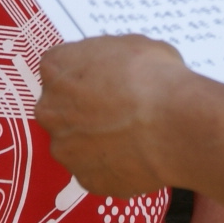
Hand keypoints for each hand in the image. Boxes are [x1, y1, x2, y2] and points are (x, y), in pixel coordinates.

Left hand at [36, 36, 190, 198]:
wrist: (173, 125)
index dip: (83, 72)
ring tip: (129, 135)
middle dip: (82, 108)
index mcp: (57, 67)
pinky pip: (96, 169)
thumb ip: (108, 57)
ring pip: (75, 143)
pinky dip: (111, 164)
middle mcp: (51, 109)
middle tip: (114, 108)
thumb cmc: (153, 78)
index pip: (58, 66)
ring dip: (95, 139)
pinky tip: (135, 154)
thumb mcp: (131, 44)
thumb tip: (115, 66)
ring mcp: (65, 148)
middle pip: (60, 108)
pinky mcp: (85, 178)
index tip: (100, 78)